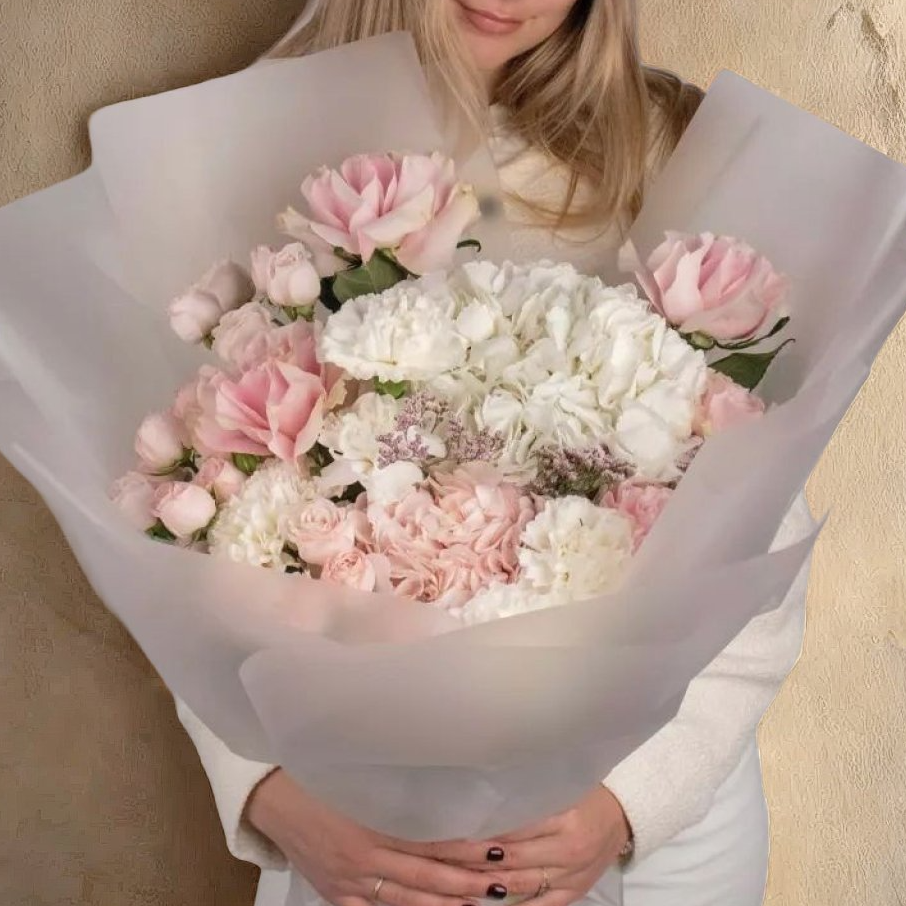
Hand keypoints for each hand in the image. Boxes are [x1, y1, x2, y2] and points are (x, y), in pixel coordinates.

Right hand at [246, 769, 512, 905]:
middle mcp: (362, 857)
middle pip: (424, 876)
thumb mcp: (358, 778)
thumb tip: (443, 792)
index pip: (428, 841)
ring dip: (445, 903)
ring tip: (479, 903)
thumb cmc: (317, 779)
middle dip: (465, 883)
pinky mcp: (337, 895)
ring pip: (406, 901)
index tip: (497, 849)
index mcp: (370, 823)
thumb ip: (396, 791)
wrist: (271, 800)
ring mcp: (350, 882)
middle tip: (500, 884)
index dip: (464, 848)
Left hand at [408, 786, 632, 905]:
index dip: (473, 831)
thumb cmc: (584, 790)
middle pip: (507, 858)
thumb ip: (522, 795)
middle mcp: (567, 850)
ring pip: (516, 885)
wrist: (624, 813)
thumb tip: (475, 799)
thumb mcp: (557, 784)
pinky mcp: (573, 894)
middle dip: (466, 858)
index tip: (441, 828)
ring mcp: (571, 877)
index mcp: (563, 817)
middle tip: (432, 852)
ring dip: (479, 883)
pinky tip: (480, 901)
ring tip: (446, 876)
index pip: (507, 827)